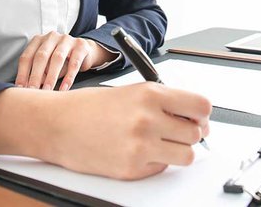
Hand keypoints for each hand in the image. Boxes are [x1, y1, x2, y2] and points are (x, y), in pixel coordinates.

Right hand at [0, 83, 211, 179]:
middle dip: (190, 133)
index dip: (203, 114)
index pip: (201, 106)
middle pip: (197, 133)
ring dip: (178, 151)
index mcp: (150, 94)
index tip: (198, 117)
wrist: (57, 125)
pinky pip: (162, 168)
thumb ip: (163, 101)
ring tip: (159, 143)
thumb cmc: (90, 106)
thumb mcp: (131, 92)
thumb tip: (193, 116)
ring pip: (186, 155)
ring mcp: (141, 146)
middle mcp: (149, 119)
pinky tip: (137, 151)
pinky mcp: (132, 168)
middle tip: (178, 131)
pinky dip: (155, 162)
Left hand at [15, 32, 115, 90]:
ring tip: (47, 90)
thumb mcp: (47, 65)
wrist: (84, 51)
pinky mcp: (81, 46)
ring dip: (51, 77)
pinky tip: (64, 89)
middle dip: (35, 75)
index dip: (23, 73)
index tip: (20, 88)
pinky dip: (68, 78)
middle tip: (32, 91)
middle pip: (41, 56)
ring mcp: (67, 40)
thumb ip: (39, 73)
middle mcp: (51, 37)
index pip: (27, 56)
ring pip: (57, 58)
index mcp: (39, 40)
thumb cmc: (61, 59)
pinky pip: (74, 63)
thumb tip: (29, 87)